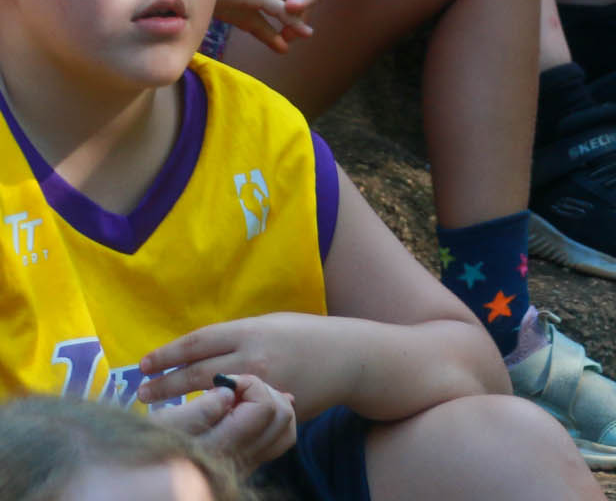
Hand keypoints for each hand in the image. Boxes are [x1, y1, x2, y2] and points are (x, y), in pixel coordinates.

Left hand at [140, 317, 335, 436]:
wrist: (348, 358)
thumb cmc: (306, 336)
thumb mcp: (270, 324)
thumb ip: (236, 337)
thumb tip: (198, 351)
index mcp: (252, 331)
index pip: (197, 342)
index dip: (167, 354)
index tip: (144, 364)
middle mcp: (254, 358)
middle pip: (197, 372)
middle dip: (165, 383)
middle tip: (141, 390)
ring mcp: (263, 386)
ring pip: (211, 397)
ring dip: (181, 402)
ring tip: (158, 407)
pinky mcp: (272, 409)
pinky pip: (235, 413)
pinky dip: (213, 415)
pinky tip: (198, 418)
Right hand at [147, 374, 296, 469]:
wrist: (137, 480)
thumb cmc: (143, 446)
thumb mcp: (163, 426)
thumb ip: (200, 410)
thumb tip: (229, 392)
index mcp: (220, 449)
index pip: (263, 408)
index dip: (249, 384)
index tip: (225, 381)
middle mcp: (239, 462)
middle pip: (281, 416)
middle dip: (263, 392)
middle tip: (236, 387)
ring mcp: (245, 465)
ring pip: (284, 429)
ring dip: (270, 404)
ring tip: (243, 396)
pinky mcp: (244, 465)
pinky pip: (276, 440)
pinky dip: (270, 420)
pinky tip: (248, 409)